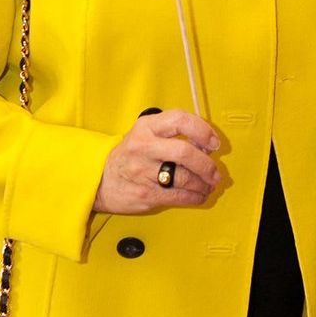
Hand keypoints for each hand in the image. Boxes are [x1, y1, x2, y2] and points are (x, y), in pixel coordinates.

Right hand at [94, 109, 221, 213]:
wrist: (100, 180)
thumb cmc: (130, 155)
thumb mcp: (147, 134)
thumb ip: (173, 134)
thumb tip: (206, 145)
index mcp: (147, 127)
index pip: (180, 120)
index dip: (202, 130)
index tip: (214, 142)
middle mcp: (144, 147)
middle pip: (185, 152)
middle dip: (206, 164)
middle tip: (215, 171)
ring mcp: (143, 172)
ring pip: (185, 177)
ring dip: (204, 183)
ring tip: (209, 184)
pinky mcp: (146, 194)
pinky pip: (179, 196)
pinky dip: (195, 197)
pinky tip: (199, 194)